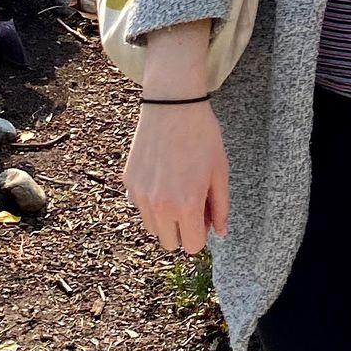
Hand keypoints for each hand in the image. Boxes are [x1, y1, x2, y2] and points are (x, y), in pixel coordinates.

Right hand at [122, 22, 227, 254]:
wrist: (173, 104)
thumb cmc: (202, 135)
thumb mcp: (220, 172)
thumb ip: (221, 207)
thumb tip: (221, 232)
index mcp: (186, 205)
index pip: (192, 246)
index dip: (202, 234)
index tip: (205, 218)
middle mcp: (159, 205)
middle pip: (170, 243)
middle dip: (183, 231)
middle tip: (192, 206)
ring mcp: (140, 195)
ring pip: (153, 228)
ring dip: (165, 219)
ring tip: (177, 191)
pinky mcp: (129, 182)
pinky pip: (140, 207)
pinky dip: (151, 203)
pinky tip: (163, 178)